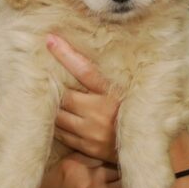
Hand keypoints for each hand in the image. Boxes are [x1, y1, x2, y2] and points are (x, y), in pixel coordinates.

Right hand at [34, 152, 130, 187]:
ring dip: (117, 186)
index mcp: (72, 166)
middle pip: (112, 166)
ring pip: (121, 180)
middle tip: (101, 184)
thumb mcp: (50, 179)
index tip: (98, 166)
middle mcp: (90, 179)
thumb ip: (70, 161)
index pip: (98, 152)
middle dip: (109, 174)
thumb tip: (91, 147)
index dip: (100, 160)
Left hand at [46, 34, 119, 163]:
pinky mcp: (88, 147)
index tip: (50, 40)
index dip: (66, 55)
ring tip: (48, 99)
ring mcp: (94, 132)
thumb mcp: (122, 91)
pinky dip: (56, 125)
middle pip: (65, 96)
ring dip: (53, 108)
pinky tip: (57, 119)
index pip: (85, 70)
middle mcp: (103, 112)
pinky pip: (62, 134)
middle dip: (54, 88)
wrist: (145, 145)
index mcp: (114, 93)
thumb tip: (79, 57)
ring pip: (59, 116)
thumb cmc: (132, 112)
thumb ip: (103, 78)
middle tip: (43, 77)